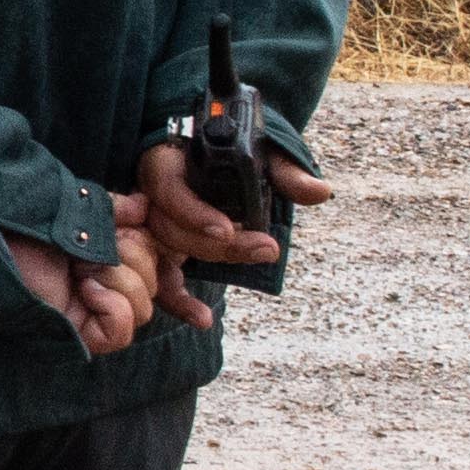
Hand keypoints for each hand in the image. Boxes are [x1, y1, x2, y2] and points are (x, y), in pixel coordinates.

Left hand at [9, 212, 156, 356]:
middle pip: (152, 285)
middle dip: (129, 261)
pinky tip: (86, 289)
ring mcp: (90, 313)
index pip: (153, 262)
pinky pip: (120, 334)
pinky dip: (114, 308)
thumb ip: (115, 209)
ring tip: (82, 270)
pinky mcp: (79, 333)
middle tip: (89, 252)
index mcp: (106, 259)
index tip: (119, 232)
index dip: (143, 246)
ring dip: (119, 281)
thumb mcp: (81, 210)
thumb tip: (144, 206)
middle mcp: (103, 287)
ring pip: (143, 309)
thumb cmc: (30, 224)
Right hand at [134, 132, 332, 331]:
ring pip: (166, 252)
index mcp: (165, 165)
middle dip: (216, 244)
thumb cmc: (236, 150)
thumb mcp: (262, 152)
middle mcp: (150, 197)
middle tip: (266, 248)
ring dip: (211, 261)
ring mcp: (152, 227)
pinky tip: (202, 319)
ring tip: (259, 258)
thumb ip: (286, 170)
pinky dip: (178, 301)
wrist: (216, 158)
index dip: (193, 213)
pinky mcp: (160, 252)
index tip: (227, 230)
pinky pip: (161, 278)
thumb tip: (319, 191)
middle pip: (169, 227)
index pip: (167, 189)